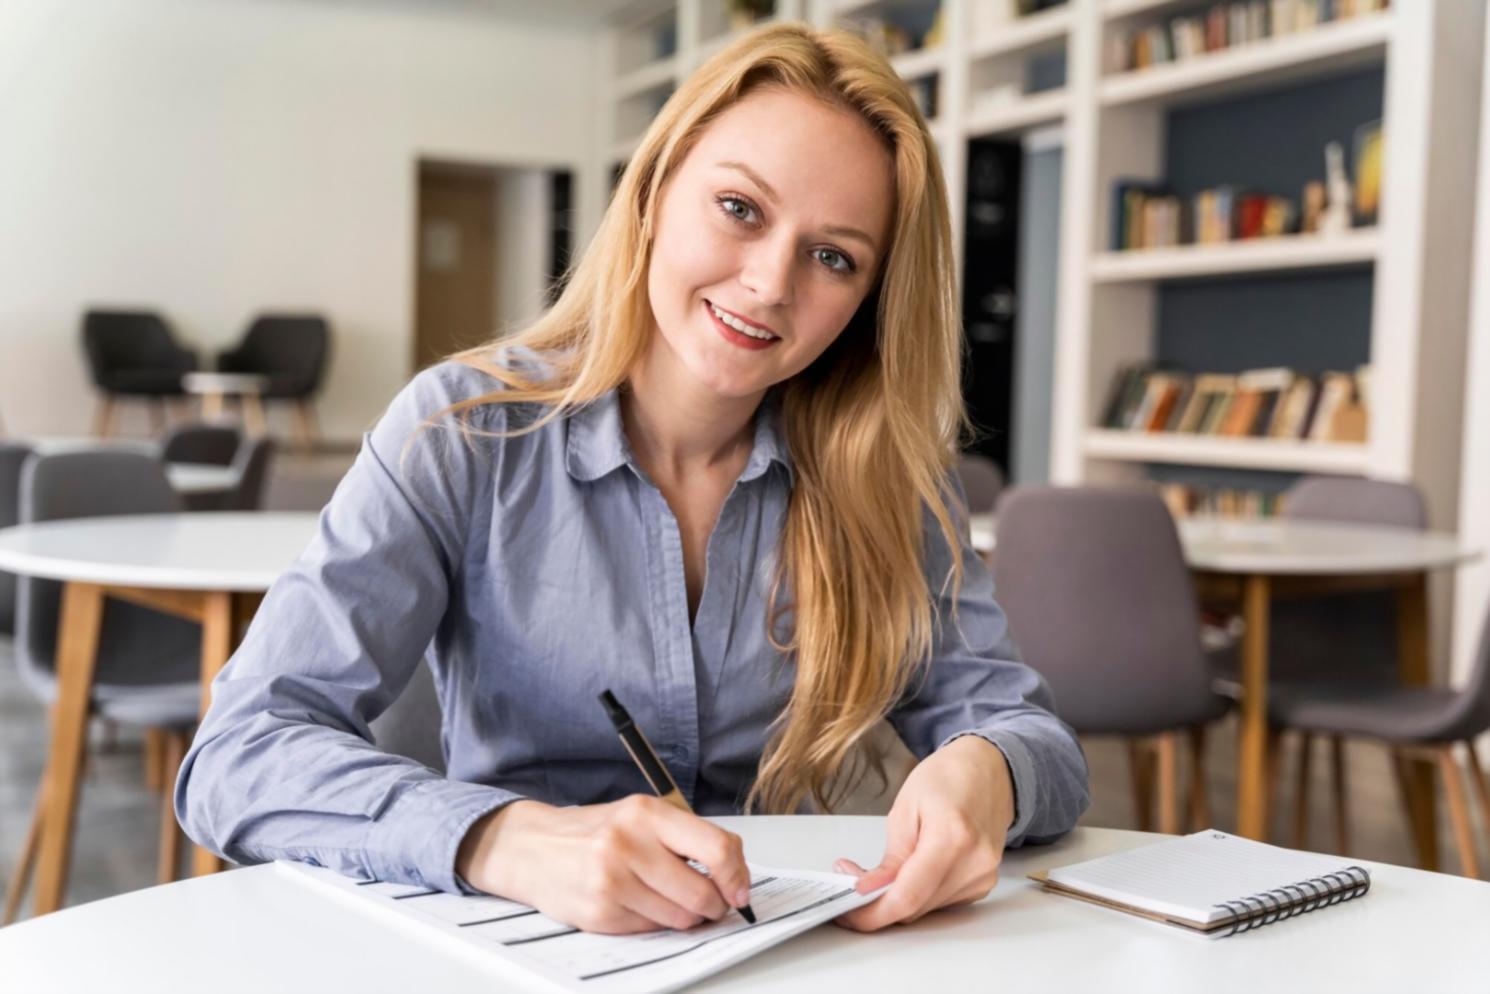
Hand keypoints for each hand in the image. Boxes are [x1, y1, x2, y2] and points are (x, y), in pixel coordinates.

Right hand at [456, 795, 752, 933]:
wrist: (532, 848)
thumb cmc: (595, 832)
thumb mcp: (641, 816)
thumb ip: (688, 838)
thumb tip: (735, 876)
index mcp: (646, 813)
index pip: (716, 847)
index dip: (737, 876)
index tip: (740, 890)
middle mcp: (628, 844)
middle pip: (701, 893)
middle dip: (713, 904)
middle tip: (710, 901)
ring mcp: (611, 882)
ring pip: (680, 918)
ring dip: (684, 916)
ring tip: (665, 897)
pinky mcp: (600, 914)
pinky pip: (652, 930)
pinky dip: (654, 922)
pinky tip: (636, 903)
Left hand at [834, 735, 1014, 930]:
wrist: (987, 771)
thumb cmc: (947, 778)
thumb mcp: (905, 808)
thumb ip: (891, 856)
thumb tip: (869, 891)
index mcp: (953, 837)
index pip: (908, 896)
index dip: (873, 912)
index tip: (848, 910)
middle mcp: (974, 863)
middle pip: (916, 907)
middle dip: (879, 902)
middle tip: (852, 879)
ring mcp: (983, 876)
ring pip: (926, 908)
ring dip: (898, 898)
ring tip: (881, 870)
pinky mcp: (983, 883)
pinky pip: (940, 902)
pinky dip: (918, 894)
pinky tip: (909, 871)